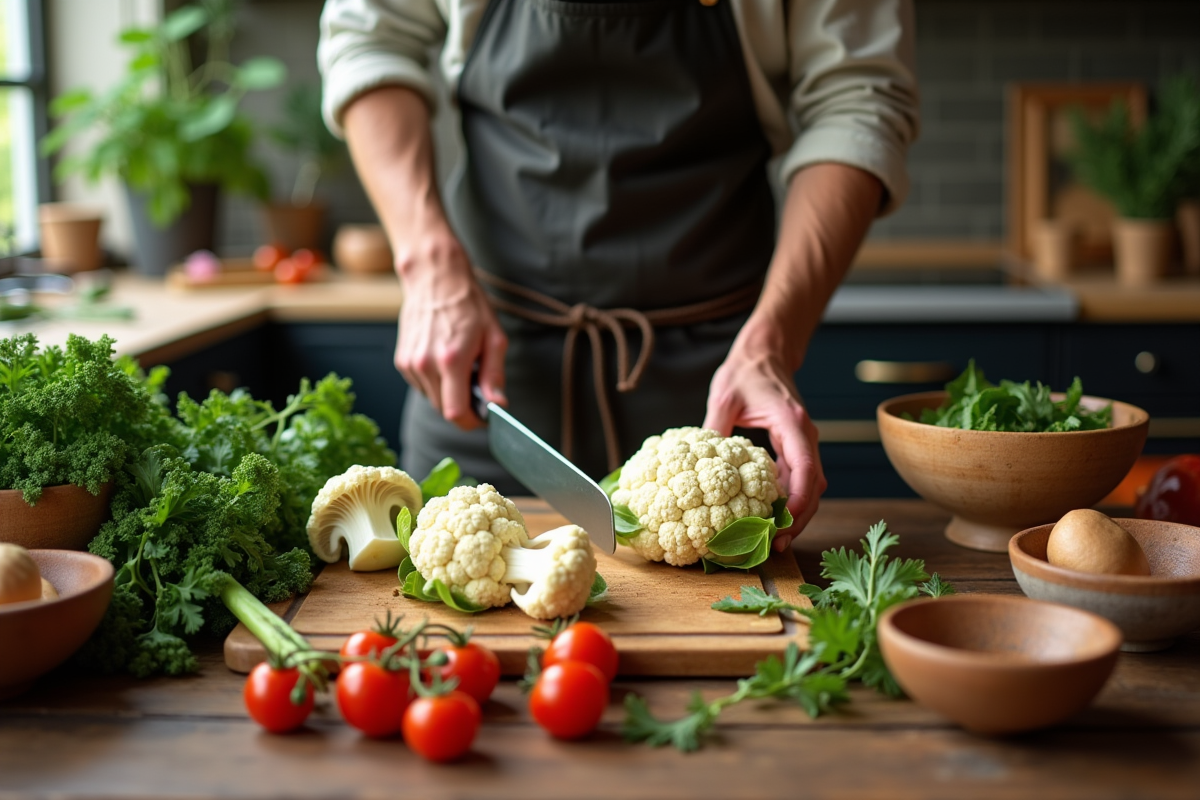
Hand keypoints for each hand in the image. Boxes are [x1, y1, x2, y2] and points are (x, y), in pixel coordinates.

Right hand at [394, 229, 507, 429]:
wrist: (435, 278)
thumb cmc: (468, 304)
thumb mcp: (493, 338)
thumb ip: (494, 375)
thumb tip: (498, 405)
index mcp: (451, 361)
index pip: (456, 413)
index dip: (472, 422)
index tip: (483, 418)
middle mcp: (425, 365)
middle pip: (444, 410)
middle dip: (463, 407)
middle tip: (477, 387)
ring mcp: (409, 363)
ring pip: (432, 399)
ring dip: (448, 393)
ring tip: (459, 366)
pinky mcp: (401, 360)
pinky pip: (421, 385)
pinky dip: (435, 382)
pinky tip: (443, 359)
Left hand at [703, 344, 825, 549]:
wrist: (765, 353)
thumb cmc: (745, 371)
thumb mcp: (724, 397)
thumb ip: (715, 428)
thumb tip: (697, 465)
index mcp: (792, 422)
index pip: (805, 467)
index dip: (798, 499)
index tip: (783, 523)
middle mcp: (805, 435)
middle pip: (813, 486)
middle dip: (799, 518)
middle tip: (775, 544)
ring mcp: (803, 442)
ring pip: (810, 487)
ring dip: (797, 514)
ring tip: (773, 540)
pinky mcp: (795, 447)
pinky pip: (799, 479)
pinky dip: (790, 501)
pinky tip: (770, 518)